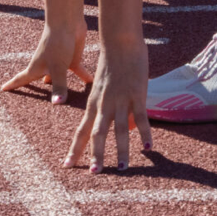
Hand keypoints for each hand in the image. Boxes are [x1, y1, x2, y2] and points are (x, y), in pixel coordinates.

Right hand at [1, 22, 92, 104]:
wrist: (68, 21)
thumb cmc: (57, 43)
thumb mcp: (58, 68)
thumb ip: (59, 87)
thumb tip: (57, 104)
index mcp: (36, 68)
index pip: (21, 79)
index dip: (12, 85)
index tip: (2, 89)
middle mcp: (46, 66)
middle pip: (40, 80)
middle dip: (37, 90)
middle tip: (32, 101)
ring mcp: (59, 62)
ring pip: (59, 78)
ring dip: (60, 86)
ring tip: (63, 99)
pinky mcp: (71, 57)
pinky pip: (77, 70)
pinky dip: (82, 76)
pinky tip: (90, 82)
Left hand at [64, 40, 151, 173]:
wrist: (119, 42)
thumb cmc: (113, 63)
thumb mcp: (106, 88)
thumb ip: (114, 109)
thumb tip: (128, 128)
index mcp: (93, 103)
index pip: (81, 131)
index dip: (75, 149)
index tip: (68, 165)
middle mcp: (104, 104)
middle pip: (97, 134)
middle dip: (96, 155)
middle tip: (94, 173)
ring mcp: (120, 100)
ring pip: (119, 130)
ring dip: (122, 151)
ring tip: (124, 169)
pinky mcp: (136, 94)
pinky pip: (141, 118)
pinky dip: (145, 133)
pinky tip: (148, 148)